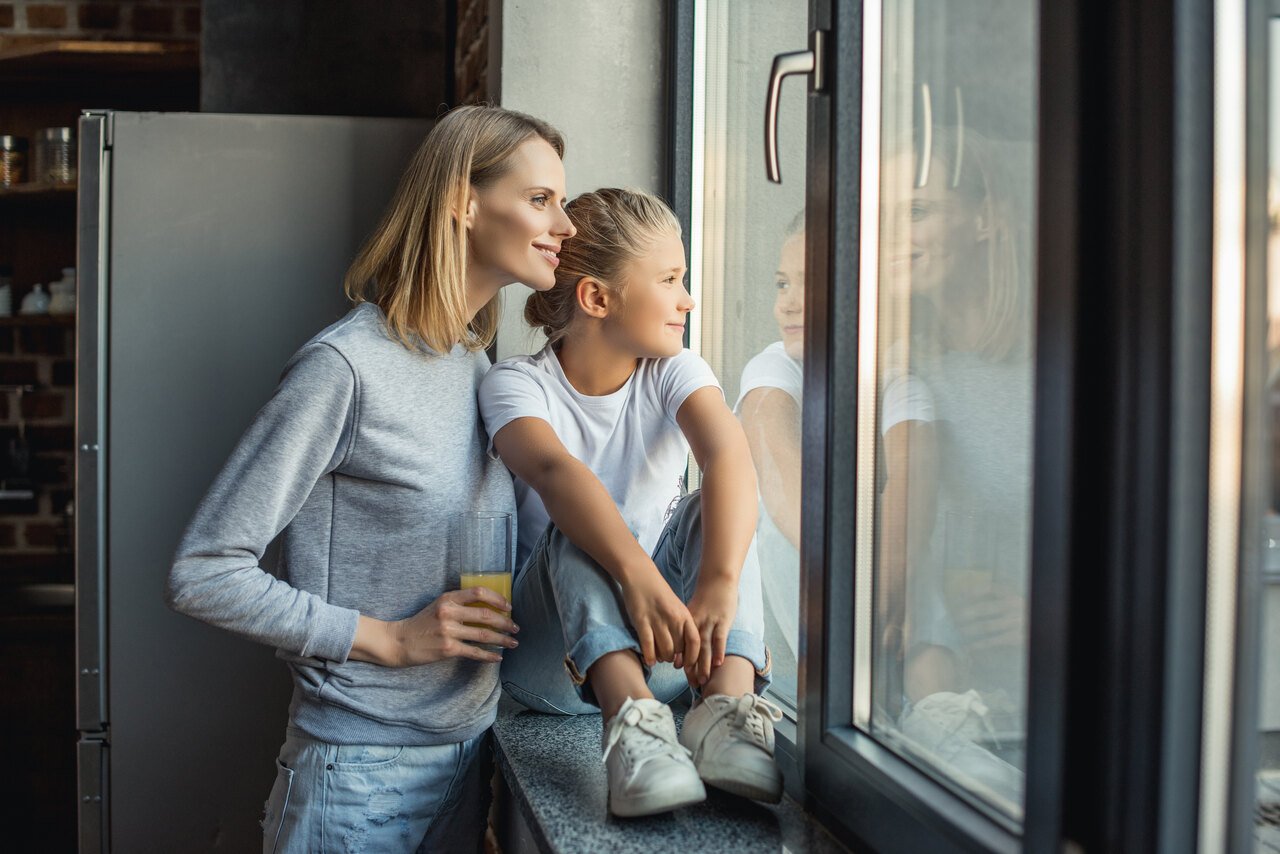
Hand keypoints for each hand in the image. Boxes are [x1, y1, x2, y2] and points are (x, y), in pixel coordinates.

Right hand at [351, 587, 518, 666]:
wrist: (399, 641)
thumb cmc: (422, 623)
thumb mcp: (438, 606)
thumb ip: (459, 604)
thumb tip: (488, 608)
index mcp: (448, 598)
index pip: (479, 593)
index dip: (498, 598)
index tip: (509, 606)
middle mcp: (449, 612)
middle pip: (486, 615)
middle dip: (505, 622)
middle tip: (516, 627)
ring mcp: (448, 631)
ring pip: (484, 635)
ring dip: (502, 639)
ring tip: (513, 642)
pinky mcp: (448, 649)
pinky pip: (475, 652)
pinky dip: (489, 655)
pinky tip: (498, 657)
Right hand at [620, 565, 699, 668]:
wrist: (641, 576)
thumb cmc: (659, 594)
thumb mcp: (676, 607)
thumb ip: (681, 625)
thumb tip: (683, 648)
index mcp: (684, 615)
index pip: (694, 641)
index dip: (693, 657)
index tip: (688, 665)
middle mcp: (673, 619)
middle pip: (679, 649)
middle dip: (674, 658)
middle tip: (669, 659)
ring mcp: (657, 620)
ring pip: (665, 650)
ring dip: (662, 658)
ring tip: (659, 658)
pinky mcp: (641, 621)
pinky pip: (648, 645)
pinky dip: (649, 656)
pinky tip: (649, 661)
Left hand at [684, 577, 737, 686]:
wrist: (718, 580)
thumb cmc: (706, 598)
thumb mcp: (693, 611)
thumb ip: (687, 627)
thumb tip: (681, 645)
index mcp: (687, 622)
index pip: (682, 644)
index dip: (682, 659)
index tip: (680, 672)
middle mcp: (696, 624)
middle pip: (692, 649)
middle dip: (692, 668)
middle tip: (691, 684)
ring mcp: (710, 622)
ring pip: (704, 647)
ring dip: (704, 665)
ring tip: (703, 680)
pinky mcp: (723, 621)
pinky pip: (720, 638)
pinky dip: (719, 651)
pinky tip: (718, 664)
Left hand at [952, 585, 1024, 652]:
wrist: (1041, 630)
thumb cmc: (1023, 616)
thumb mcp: (1014, 603)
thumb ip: (998, 598)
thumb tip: (971, 594)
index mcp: (1013, 595)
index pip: (990, 588)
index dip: (973, 591)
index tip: (959, 596)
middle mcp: (1013, 606)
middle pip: (983, 608)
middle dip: (965, 614)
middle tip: (951, 618)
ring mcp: (1015, 622)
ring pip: (986, 626)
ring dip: (969, 629)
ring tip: (957, 632)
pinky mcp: (1016, 638)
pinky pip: (993, 641)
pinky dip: (979, 644)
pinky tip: (969, 647)